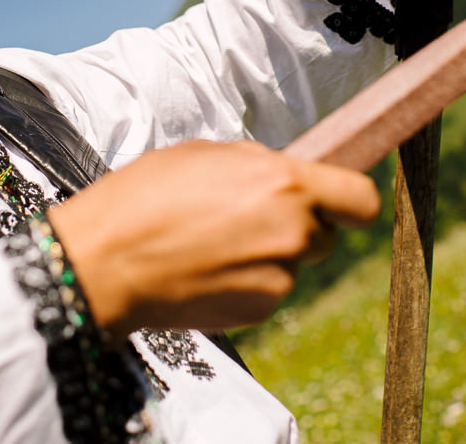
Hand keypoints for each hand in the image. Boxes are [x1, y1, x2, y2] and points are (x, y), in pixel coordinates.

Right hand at [46, 140, 379, 337]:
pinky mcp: (258, 310)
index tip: (340, 201)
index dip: (352, 200)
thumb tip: (286, 174)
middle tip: (249, 218)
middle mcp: (292, 233)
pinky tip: (205, 269)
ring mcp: (278, 278)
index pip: (361, 199)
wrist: (104, 262)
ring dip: (267, 254)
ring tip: (212, 243)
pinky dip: (246, 281)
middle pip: (326, 235)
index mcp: (285, 184)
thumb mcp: (206, 154)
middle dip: (299, 226)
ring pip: (293, 263)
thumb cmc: (145, 198)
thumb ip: (259, 165)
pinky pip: (267, 289)